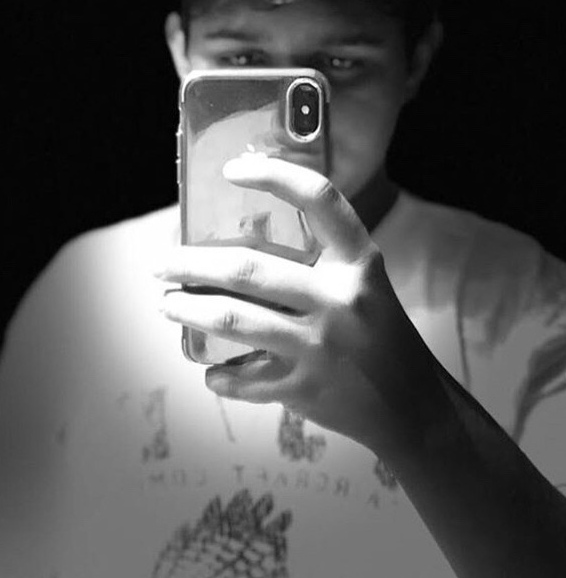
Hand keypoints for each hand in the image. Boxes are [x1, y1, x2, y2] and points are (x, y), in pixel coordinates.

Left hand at [157, 155, 447, 458]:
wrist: (413, 407)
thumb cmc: (379, 333)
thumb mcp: (363, 285)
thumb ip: (319, 263)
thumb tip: (240, 243)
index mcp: (359, 263)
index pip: (320, 199)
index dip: (274, 176)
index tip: (231, 170)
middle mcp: (341, 299)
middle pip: (248, 269)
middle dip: (191, 264)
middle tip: (163, 265)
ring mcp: (321, 347)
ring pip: (233, 320)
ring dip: (188, 310)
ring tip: (167, 303)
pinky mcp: (304, 389)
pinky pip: (244, 379)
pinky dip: (219, 375)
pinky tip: (210, 370)